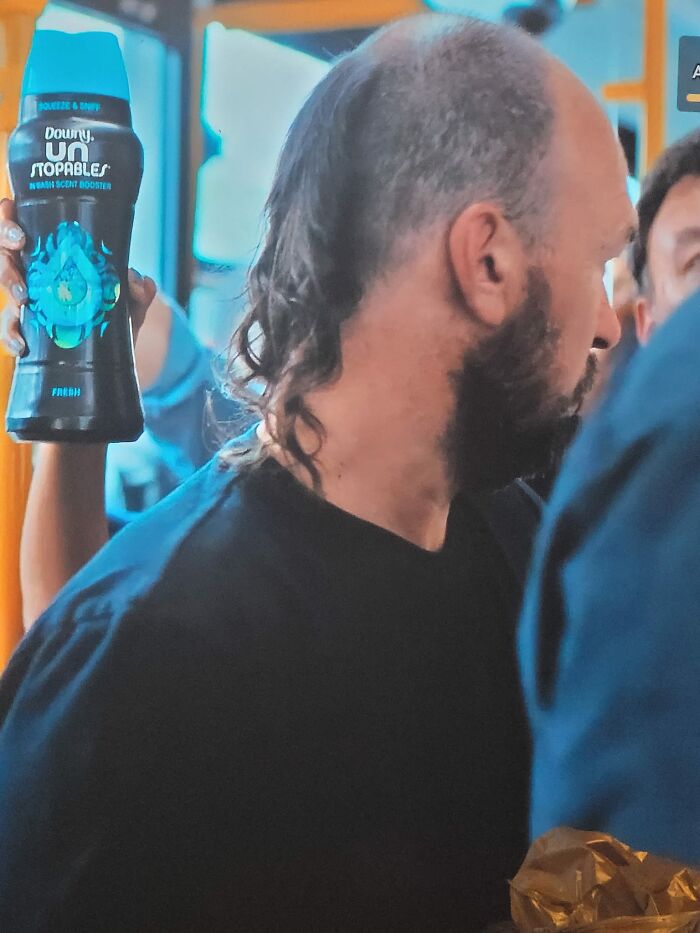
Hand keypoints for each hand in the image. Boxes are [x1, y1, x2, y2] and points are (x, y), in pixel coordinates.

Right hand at [0, 198, 156, 356]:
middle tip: (19, 252)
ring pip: (4, 287)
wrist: (114, 358)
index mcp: (55, 259)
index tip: (21, 232)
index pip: (24, 228)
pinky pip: (9, 330)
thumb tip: (138, 282)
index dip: (9, 220)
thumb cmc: (115, 321)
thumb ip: (138, 292)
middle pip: (5, 255)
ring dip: (9, 283)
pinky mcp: (27, 332)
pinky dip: (11, 336)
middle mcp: (35, 277)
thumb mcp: (131, 305)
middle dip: (6, 252)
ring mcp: (28, 304)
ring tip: (24, 297)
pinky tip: (22, 344)